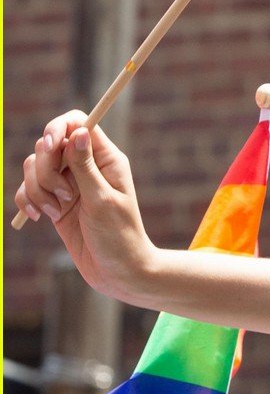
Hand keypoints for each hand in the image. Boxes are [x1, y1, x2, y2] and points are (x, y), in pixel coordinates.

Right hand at [15, 112, 154, 299]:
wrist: (115, 270)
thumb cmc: (118, 234)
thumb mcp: (102, 200)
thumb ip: (85, 167)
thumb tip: (78, 131)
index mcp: (105, 158)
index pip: (77, 123)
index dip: (58, 128)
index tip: (50, 146)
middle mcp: (85, 166)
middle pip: (48, 144)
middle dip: (46, 170)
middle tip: (66, 197)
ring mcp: (67, 183)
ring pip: (33, 167)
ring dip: (37, 190)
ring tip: (57, 212)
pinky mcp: (53, 201)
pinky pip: (27, 189)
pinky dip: (27, 201)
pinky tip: (41, 218)